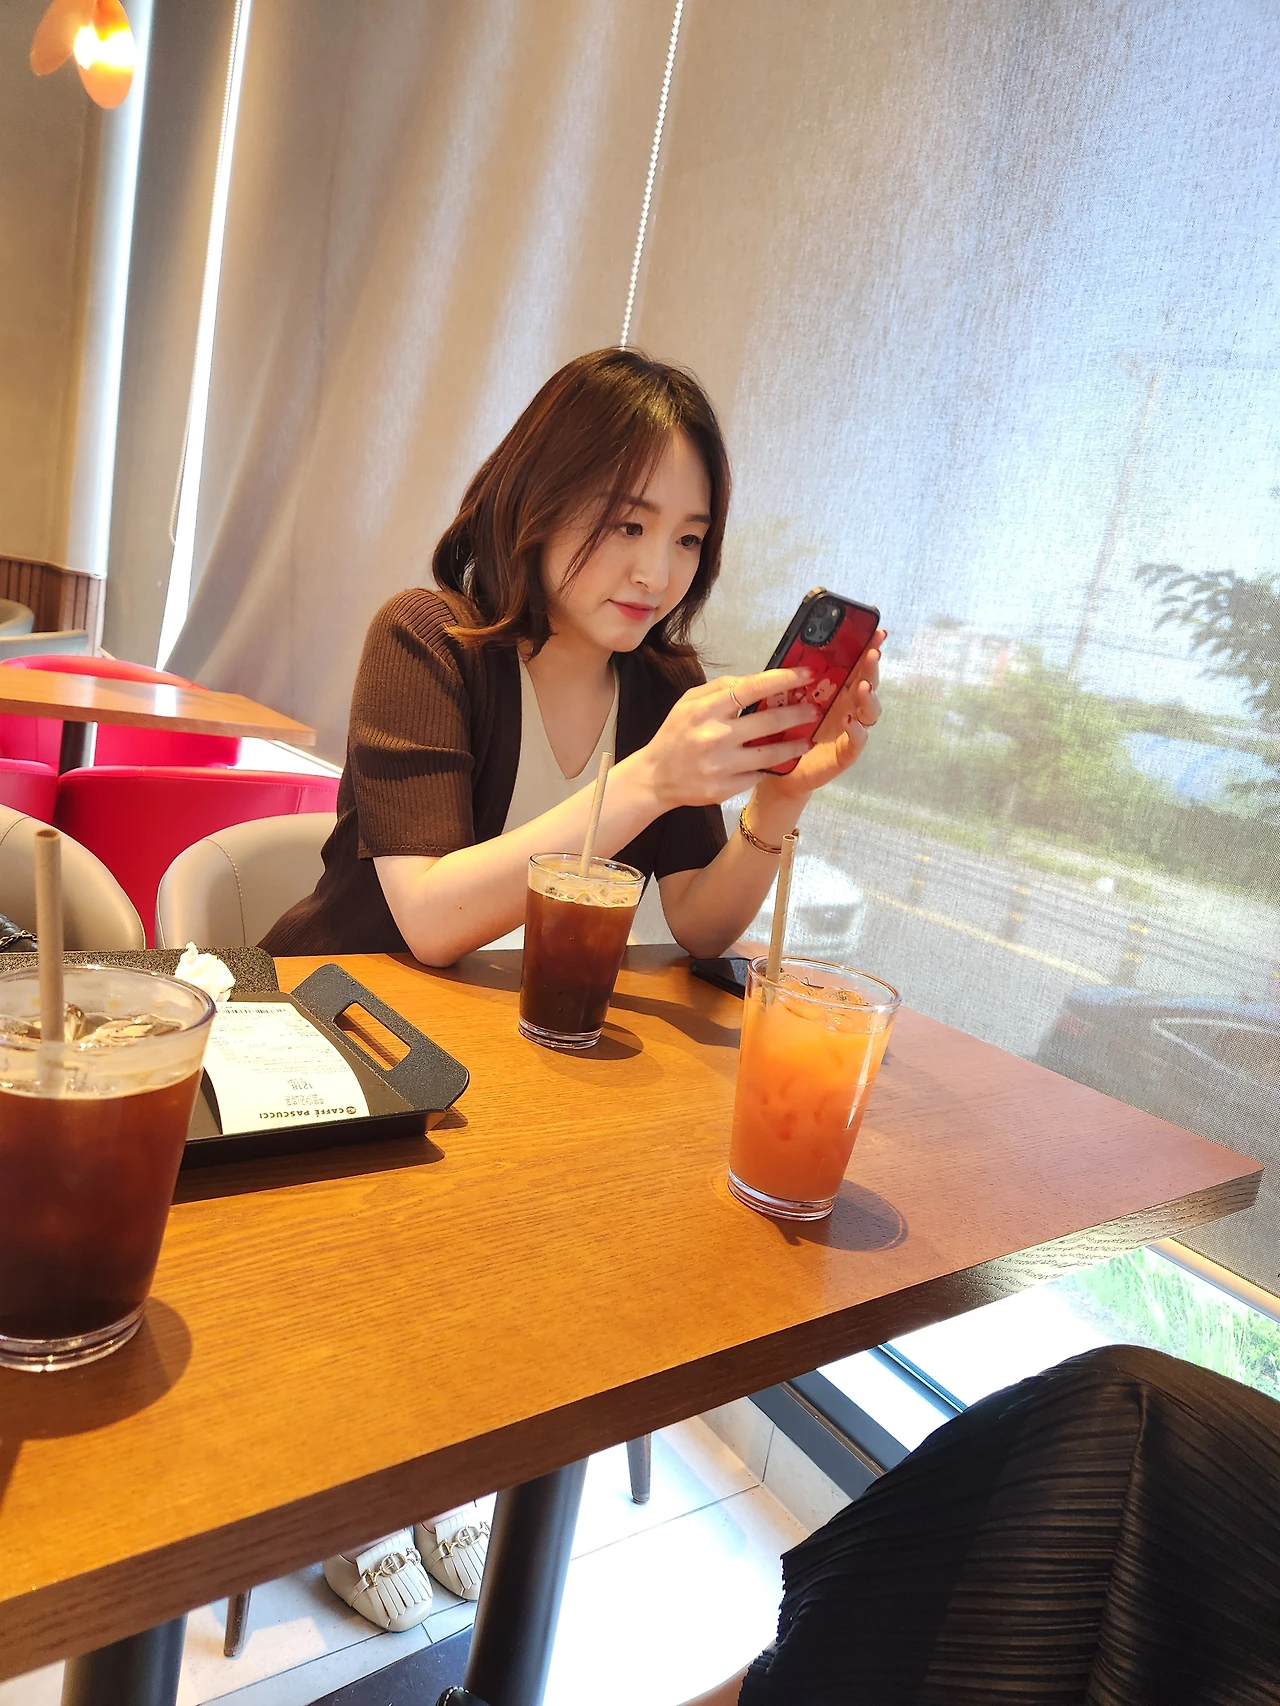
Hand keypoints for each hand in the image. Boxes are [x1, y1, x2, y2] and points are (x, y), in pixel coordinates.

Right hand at [638, 666, 818, 808]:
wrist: (655, 777)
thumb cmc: (676, 734)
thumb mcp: (689, 702)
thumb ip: (721, 688)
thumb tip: (757, 679)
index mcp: (706, 710)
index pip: (751, 688)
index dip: (783, 680)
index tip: (806, 675)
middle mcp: (715, 737)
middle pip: (769, 722)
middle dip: (798, 714)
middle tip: (813, 710)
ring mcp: (721, 766)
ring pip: (770, 754)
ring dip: (794, 746)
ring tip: (807, 741)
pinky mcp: (724, 789)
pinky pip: (757, 775)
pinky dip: (767, 767)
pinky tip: (775, 762)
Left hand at [756, 630, 883, 802]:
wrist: (777, 768)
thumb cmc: (785, 730)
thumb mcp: (787, 698)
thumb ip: (795, 677)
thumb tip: (796, 645)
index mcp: (837, 690)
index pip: (857, 666)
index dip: (868, 648)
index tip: (875, 631)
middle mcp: (849, 707)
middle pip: (868, 683)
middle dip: (872, 667)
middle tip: (872, 652)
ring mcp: (850, 730)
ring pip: (869, 712)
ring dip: (868, 697)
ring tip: (862, 687)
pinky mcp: (845, 753)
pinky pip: (857, 741)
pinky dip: (856, 731)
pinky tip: (850, 722)